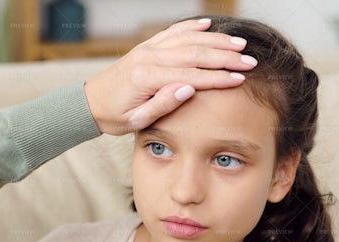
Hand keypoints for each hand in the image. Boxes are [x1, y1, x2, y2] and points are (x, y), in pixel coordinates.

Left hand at [84, 18, 257, 133]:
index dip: (218, 77)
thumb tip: (189, 88)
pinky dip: (191, 27)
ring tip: (238, 44)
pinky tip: (208, 24)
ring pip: (188, 39)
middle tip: (249, 60)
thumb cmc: (114, 117)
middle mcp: (149, 58)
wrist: (90, 103)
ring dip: (215, 41)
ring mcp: (148, 49)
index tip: (239, 78)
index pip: (192, 75)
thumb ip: (163, 104)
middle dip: (225, 57)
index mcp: (148, 78)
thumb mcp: (137, 120)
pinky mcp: (147, 47)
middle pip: (195, 53)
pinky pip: (172, 32)